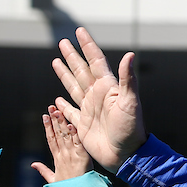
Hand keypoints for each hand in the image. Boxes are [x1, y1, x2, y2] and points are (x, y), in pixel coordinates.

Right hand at [31, 106, 91, 182]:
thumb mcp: (53, 180)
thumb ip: (43, 171)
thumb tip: (33, 165)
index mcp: (57, 159)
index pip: (51, 140)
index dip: (47, 128)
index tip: (44, 117)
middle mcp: (63, 155)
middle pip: (57, 134)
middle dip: (53, 121)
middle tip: (51, 108)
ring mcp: (72, 156)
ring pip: (66, 136)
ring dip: (62, 123)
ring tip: (58, 112)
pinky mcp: (82, 158)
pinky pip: (78, 143)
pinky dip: (74, 134)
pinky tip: (71, 125)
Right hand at [52, 27, 145, 170]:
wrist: (126, 155)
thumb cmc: (131, 129)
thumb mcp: (130, 102)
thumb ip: (128, 79)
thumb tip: (130, 54)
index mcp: (107, 88)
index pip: (95, 62)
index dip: (87, 46)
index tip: (79, 31)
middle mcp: (97, 96)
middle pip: (81, 71)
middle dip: (72, 56)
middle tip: (62, 42)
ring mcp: (90, 110)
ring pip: (73, 87)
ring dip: (65, 74)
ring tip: (56, 61)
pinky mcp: (83, 125)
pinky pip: (70, 112)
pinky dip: (62, 105)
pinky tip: (57, 99)